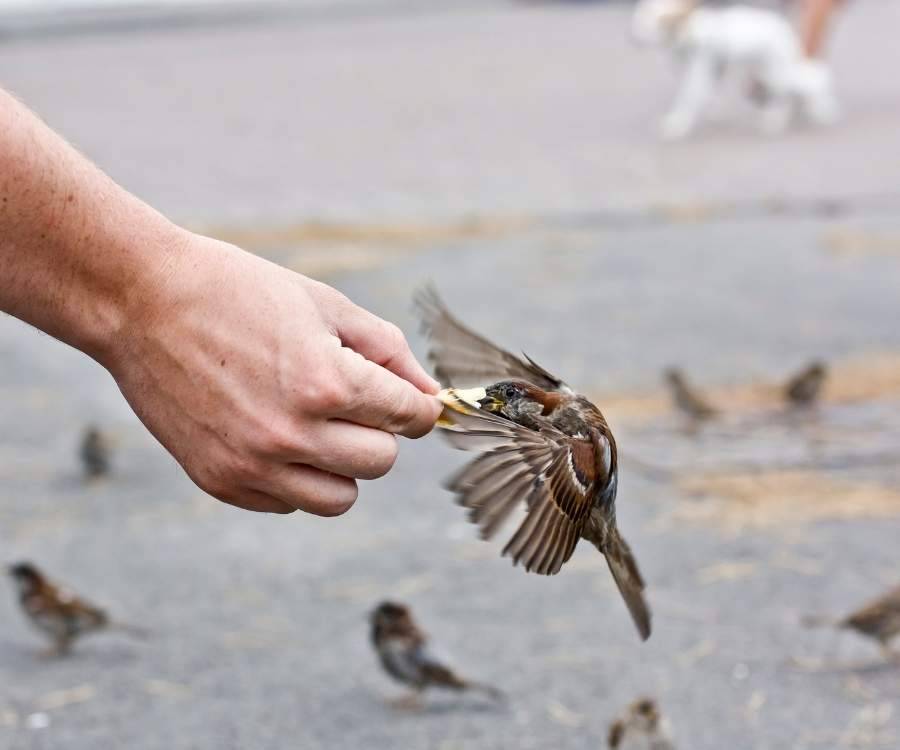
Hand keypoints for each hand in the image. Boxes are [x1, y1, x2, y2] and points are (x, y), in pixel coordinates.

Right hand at [104, 232, 440, 515]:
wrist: (142, 302)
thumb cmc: (239, 292)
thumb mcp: (325, 304)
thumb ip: (388, 351)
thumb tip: (431, 394)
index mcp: (325, 382)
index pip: (409, 418)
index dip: (416, 406)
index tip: (407, 401)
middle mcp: (291, 433)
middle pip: (381, 462)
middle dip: (379, 432)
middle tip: (352, 403)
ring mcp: (252, 464)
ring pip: (340, 498)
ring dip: (342, 466)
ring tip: (317, 426)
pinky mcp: (221, 482)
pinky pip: (288, 503)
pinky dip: (294, 477)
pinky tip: (273, 434)